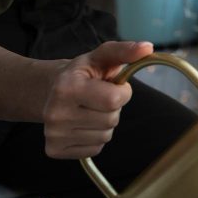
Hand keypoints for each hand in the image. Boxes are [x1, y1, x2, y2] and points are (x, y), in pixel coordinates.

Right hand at [41, 40, 153, 159]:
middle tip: (99, 98)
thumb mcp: (101, 56)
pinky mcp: (55, 150)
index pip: (114, 100)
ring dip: (105, 123)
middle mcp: (56, 112)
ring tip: (90, 110)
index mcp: (67, 87)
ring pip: (104, 136)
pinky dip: (95, 138)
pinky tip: (83, 123)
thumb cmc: (82, 73)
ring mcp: (54, 134)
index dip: (122, 92)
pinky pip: (95, 149)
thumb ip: (125, 51)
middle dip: (113, 108)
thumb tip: (148, 47)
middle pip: (111, 120)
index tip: (114, 86)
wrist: (50, 90)